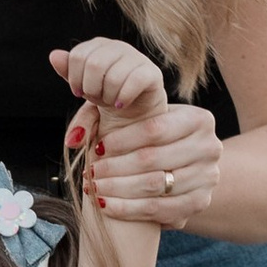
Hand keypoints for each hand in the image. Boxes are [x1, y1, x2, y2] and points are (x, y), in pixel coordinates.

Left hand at [51, 37, 166, 122]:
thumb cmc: (105, 96)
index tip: (80, 92)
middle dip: (91, 89)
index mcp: (99, 45)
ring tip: (111, 101)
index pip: (77, 56)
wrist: (133, 114)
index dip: (75, 79)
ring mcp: (137, 57)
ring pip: (113, 76)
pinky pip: (134, 81)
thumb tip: (54, 55)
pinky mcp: (152, 73)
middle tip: (97, 98)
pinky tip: (121, 104)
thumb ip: (68, 71)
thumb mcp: (82, 85)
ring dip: (108, 97)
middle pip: (94, 64)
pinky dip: (123, 97)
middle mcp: (119, 46)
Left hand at [53, 45, 218, 226]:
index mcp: (199, 119)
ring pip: (155, 186)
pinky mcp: (200, 203)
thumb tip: (55, 57)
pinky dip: (128, 209)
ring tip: (94, 187)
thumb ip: (98, 95)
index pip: (154, 129)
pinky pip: (159, 210)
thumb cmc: (151, 137)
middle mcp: (210, 146)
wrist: (183, 169)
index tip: (95, 147)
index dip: (120, 140)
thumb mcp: (135, 116)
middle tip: (89, 171)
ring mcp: (209, 177)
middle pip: (152, 159)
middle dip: (113, 167)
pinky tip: (106, 204)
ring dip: (117, 188)